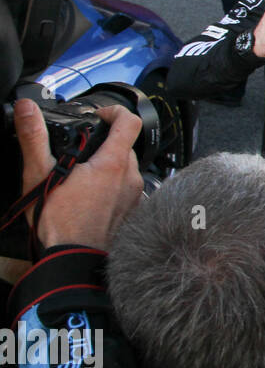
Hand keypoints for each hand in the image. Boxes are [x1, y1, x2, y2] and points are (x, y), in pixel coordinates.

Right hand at [14, 99, 143, 249]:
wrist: (74, 258)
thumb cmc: (58, 222)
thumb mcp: (39, 174)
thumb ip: (34, 137)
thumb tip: (27, 108)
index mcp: (112, 163)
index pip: (130, 122)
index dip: (115, 111)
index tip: (99, 115)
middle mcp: (130, 178)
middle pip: (126, 146)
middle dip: (105, 143)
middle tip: (80, 152)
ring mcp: (134, 196)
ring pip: (126, 169)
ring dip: (108, 166)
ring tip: (81, 177)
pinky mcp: (132, 211)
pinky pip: (127, 189)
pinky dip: (112, 186)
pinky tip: (91, 197)